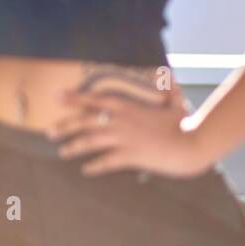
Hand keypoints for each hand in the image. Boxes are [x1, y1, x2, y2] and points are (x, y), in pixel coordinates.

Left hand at [47, 80, 212, 178]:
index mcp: (128, 106)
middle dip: (65, 126)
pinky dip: (95, 166)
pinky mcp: (131, 156)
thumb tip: (169, 75)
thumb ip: (169, 89)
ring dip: (74, 147)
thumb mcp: (176, 102)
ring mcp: (125, 138)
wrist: (195, 142)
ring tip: (62, 152)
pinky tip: (86, 170)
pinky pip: (106, 161)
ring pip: (90, 141)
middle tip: (49, 132)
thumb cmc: (187, 122)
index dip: (73, 98)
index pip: (94, 100)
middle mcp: (121, 121)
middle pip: (85, 121)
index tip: (56, 97)